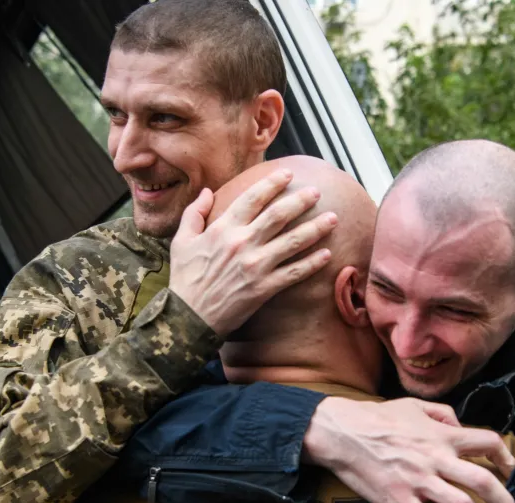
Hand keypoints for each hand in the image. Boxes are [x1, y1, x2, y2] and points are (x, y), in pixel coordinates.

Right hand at [169, 169, 337, 335]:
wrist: (188, 317)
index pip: (253, 198)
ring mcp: (256, 266)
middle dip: (301, 200)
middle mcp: (242, 244)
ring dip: (316, 228)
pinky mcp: (264, 288)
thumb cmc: (184, 279)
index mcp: (223, 229)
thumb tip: (208, 191)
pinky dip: (312, 263)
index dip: (272, 183)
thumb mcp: (181, 241)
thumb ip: (194, 213)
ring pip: (293, 242)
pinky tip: (327, 254)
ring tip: (333, 218)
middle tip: (317, 192)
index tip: (288, 173)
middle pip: (279, 215)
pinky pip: (294, 273)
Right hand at [303, 397, 514, 502]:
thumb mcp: (415, 406)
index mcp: (443, 435)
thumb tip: (461, 426)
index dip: (506, 458)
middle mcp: (437, 459)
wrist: (342, 432)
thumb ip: (443, 414)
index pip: (488, 443)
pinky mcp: (400, 500)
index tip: (512, 471)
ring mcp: (419, 482)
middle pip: (483, 481)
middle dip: (505, 501)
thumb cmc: (378, 417)